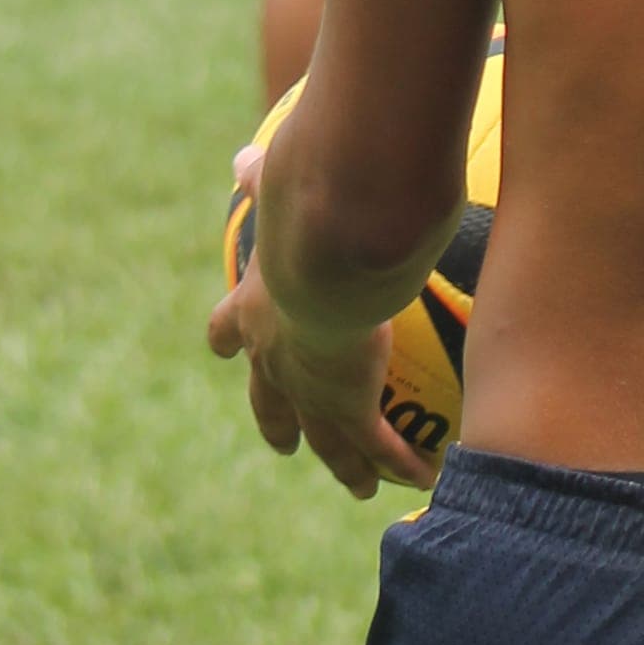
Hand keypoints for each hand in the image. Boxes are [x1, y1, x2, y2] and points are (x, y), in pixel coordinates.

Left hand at [207, 161, 428, 499]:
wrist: (324, 255)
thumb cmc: (298, 215)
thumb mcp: (274, 194)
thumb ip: (260, 179)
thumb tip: (242, 159)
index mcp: (252, 311)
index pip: (228, 332)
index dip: (227, 339)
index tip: (224, 346)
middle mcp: (273, 358)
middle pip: (269, 402)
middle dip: (276, 423)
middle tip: (282, 443)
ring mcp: (309, 389)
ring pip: (324, 439)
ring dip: (343, 463)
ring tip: (360, 486)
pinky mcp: (348, 405)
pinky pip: (374, 442)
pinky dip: (396, 459)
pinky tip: (419, 474)